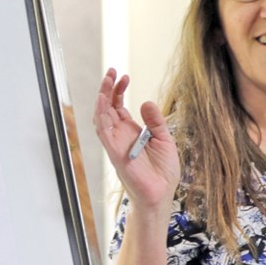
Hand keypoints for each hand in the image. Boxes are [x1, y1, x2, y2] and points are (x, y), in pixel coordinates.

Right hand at [93, 68, 179, 210]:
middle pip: (107, 107)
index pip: (118, 106)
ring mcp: (115, 143)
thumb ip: (156, 121)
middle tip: (111, 71)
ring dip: (102, 98)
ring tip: (107, 81)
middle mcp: (120, 135)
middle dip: (107, 88)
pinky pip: (103, 132)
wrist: (162, 193)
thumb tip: (146, 102)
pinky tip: (103, 101)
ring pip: (101, 116)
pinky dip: (101, 116)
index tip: (124, 76)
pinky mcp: (114, 152)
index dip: (118, 90)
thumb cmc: (163, 171)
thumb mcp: (164, 139)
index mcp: (131, 131)